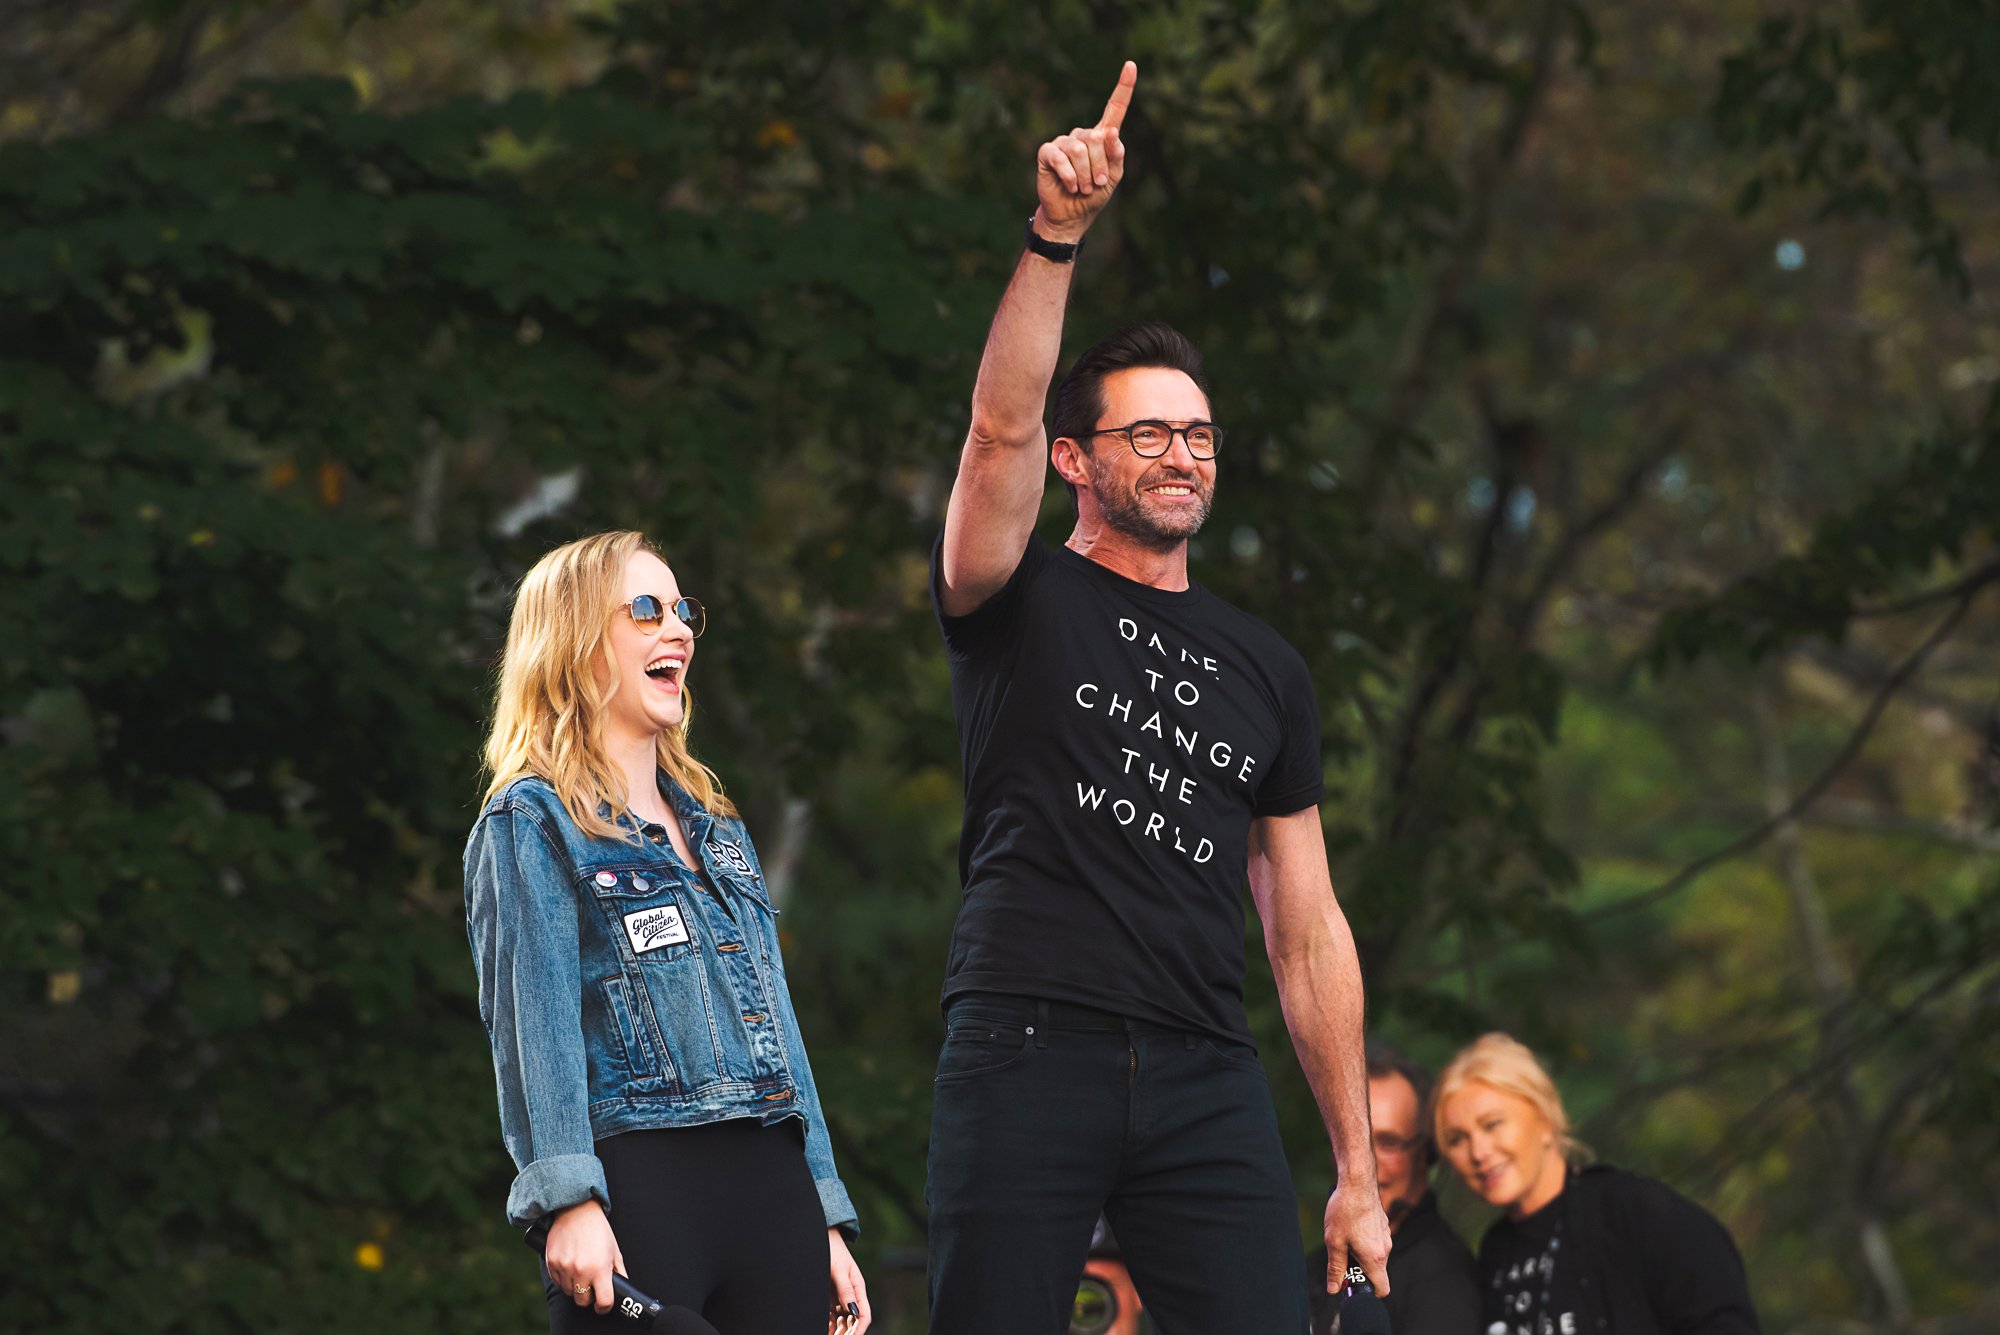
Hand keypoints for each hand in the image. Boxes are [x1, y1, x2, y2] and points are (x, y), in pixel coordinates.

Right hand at [544, 1198, 625, 1314]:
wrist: (577, 1210)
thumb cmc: (598, 1229)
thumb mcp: (614, 1250)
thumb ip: (619, 1271)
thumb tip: (622, 1286)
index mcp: (600, 1268)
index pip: (603, 1302)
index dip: (605, 1306)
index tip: (604, 1304)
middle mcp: (581, 1270)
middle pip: (583, 1301)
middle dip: (588, 1297)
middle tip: (591, 1285)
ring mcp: (564, 1267)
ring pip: (568, 1292)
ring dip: (575, 1287)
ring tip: (580, 1271)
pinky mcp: (552, 1263)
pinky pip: (557, 1282)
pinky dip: (563, 1279)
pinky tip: (569, 1265)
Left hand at [826, 1228, 871, 1332]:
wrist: (821, 1236)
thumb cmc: (832, 1249)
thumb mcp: (839, 1269)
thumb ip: (845, 1289)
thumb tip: (854, 1310)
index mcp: (858, 1287)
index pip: (864, 1315)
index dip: (859, 1330)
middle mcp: (851, 1294)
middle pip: (853, 1321)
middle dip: (847, 1333)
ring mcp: (840, 1296)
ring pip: (842, 1321)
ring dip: (838, 1331)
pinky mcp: (830, 1296)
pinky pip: (831, 1315)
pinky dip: (828, 1324)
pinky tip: (824, 1330)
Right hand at [1033, 60, 1136, 241]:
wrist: (1071, 216)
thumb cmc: (1094, 195)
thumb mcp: (1113, 177)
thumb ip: (1115, 155)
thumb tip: (1110, 133)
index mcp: (1102, 138)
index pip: (1115, 108)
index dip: (1124, 87)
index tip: (1131, 65)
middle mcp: (1082, 135)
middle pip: (1096, 138)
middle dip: (1099, 166)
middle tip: (1096, 184)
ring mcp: (1063, 142)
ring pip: (1079, 149)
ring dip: (1085, 174)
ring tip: (1083, 188)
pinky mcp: (1047, 152)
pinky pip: (1060, 157)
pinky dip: (1069, 175)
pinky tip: (1070, 186)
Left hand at [1324, 1182, 1392, 1295]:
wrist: (1357, 1181)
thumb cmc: (1345, 1210)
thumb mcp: (1334, 1242)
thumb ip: (1336, 1268)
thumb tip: (1333, 1289)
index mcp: (1375, 1258)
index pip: (1382, 1289)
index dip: (1368, 1293)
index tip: (1353, 1286)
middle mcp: (1385, 1249)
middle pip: (1375, 1272)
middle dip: (1359, 1270)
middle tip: (1340, 1258)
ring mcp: (1386, 1236)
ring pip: (1374, 1255)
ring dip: (1360, 1254)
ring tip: (1343, 1237)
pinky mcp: (1382, 1225)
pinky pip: (1374, 1241)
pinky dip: (1363, 1241)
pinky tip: (1350, 1226)